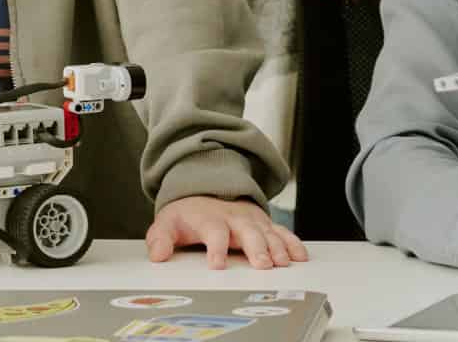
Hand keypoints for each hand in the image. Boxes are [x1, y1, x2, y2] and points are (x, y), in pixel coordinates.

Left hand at [145, 195, 308, 268]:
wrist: (204, 191)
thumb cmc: (187, 215)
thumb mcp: (167, 224)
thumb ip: (161, 239)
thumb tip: (157, 255)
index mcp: (210, 219)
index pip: (214, 232)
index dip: (216, 248)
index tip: (217, 264)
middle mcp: (234, 218)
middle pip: (247, 231)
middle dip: (257, 247)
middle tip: (263, 265)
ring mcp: (251, 220)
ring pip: (267, 231)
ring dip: (277, 247)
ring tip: (283, 262)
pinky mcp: (264, 224)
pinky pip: (281, 232)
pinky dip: (292, 242)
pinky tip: (299, 256)